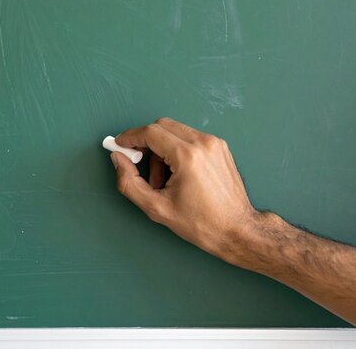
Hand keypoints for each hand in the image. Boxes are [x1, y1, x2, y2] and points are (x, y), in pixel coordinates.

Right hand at [111, 117, 259, 261]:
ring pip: (175, 131)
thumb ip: (130, 183)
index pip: (150, 132)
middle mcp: (203, 143)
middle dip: (145, 142)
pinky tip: (176, 174)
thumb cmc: (202, 223)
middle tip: (137, 163)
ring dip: (161, 149)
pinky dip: (176, 150)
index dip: (130, 137)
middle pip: (162, 126)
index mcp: (188, 156)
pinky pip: (189, 138)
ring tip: (161, 179)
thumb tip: (118, 160)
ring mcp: (214, 143)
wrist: (237, 229)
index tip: (119, 145)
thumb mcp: (157, 208)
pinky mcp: (220, 147)